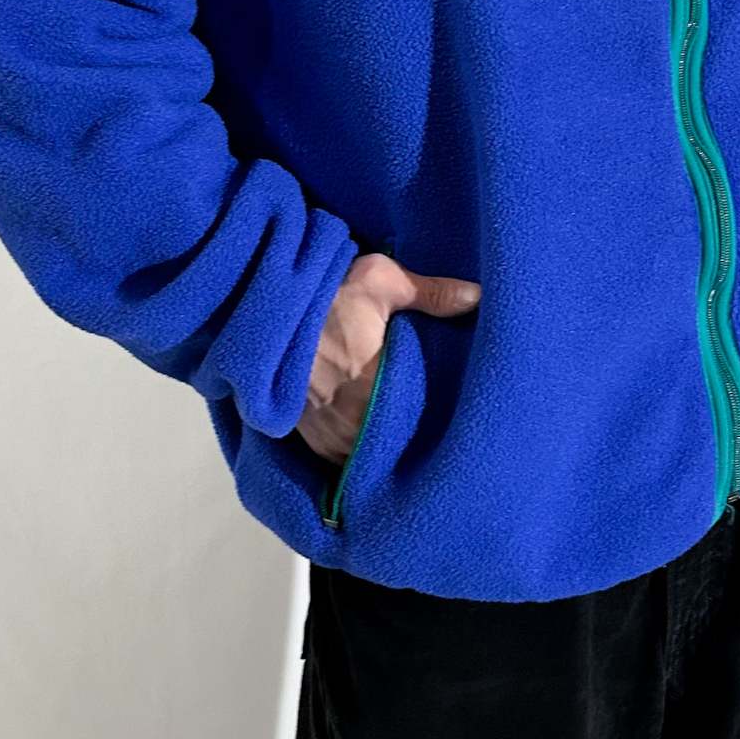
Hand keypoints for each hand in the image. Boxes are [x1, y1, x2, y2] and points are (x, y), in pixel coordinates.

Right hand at [295, 250, 480, 464]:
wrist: (260, 307)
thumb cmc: (327, 293)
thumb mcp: (380, 280)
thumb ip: (432, 293)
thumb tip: (478, 297)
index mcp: (378, 387)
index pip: (418, 422)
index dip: (433, 419)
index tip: (452, 414)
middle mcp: (351, 422)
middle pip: (391, 444)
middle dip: (407, 434)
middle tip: (427, 421)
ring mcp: (325, 435)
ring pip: (363, 455)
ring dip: (377, 445)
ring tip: (399, 431)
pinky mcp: (303, 438)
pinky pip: (337, 458)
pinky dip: (351, 449)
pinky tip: (366, 436)